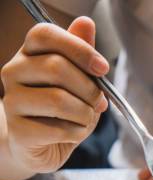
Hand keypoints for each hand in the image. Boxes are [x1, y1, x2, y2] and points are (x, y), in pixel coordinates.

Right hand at [1, 17, 108, 172]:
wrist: (44, 145)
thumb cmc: (65, 109)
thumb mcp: (80, 80)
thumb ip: (83, 54)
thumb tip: (85, 23)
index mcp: (29, 53)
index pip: (45, 34)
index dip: (79, 48)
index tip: (103, 68)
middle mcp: (14, 72)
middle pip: (57, 68)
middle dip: (90, 89)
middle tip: (99, 102)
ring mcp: (12, 101)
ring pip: (59, 100)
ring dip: (85, 113)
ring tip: (86, 118)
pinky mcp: (18, 131)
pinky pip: (58, 128)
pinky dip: (77, 132)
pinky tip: (74, 133)